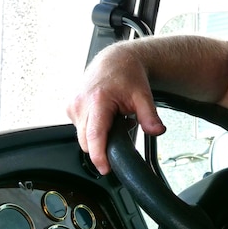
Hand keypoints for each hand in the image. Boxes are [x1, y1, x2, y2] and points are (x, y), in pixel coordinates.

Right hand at [66, 42, 165, 173]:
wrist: (116, 59)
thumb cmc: (127, 74)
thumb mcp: (143, 95)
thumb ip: (150, 116)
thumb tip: (157, 131)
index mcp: (97, 101)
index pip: (94, 136)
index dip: (99, 156)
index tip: (105, 168)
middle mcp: (80, 104)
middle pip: (87, 141)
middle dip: (103, 144)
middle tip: (122, 128)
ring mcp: (72, 106)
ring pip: (82, 136)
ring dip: (98, 135)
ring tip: (114, 118)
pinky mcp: (70, 107)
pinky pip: (80, 128)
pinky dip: (93, 128)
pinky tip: (105, 116)